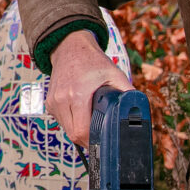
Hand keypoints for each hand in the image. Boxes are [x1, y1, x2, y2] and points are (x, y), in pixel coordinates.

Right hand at [43, 30, 132, 148]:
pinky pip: (62, 122)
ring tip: (91, 121)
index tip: (104, 141)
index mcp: (77, 94)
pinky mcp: (50, 104)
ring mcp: (53, 102)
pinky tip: (81, 113)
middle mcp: (62, 99)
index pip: (81, 131)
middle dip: (88, 139)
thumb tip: (139, 109)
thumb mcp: (114, 74)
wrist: (70, 48)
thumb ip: (127, 92)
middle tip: (101, 136)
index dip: (94, 140)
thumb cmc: (92, 61)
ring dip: (79, 131)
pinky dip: (72, 123)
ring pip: (67, 130)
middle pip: (73, 134)